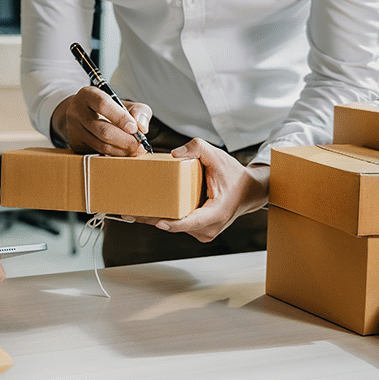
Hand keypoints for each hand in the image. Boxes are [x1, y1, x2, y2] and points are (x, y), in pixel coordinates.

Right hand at [51, 88, 152, 156]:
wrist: (82, 114)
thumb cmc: (106, 108)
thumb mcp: (124, 102)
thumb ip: (138, 110)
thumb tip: (142, 127)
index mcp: (88, 95)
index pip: (103, 105)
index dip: (121, 118)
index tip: (135, 129)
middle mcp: (77, 111)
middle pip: (103, 130)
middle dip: (125, 140)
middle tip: (139, 146)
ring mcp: (74, 129)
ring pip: (100, 145)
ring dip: (121, 150)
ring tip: (134, 150)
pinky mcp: (75, 143)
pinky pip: (97, 153)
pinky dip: (114, 154)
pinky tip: (123, 152)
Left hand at [125, 138, 268, 241]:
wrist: (250, 191)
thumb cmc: (233, 175)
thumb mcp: (217, 155)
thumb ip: (197, 147)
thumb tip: (173, 153)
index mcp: (216, 212)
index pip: (192, 222)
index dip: (174, 223)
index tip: (158, 221)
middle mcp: (210, 227)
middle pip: (177, 225)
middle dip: (153, 218)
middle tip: (129, 211)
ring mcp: (204, 232)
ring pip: (176, 226)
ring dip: (156, 218)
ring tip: (133, 210)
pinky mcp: (199, 231)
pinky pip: (179, 225)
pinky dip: (165, 217)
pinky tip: (147, 210)